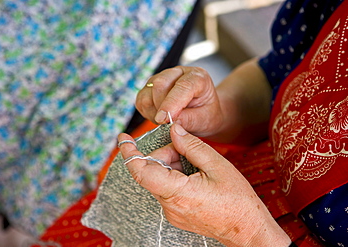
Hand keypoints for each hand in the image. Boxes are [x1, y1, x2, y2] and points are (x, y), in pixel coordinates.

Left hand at [118, 124, 290, 246]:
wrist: (246, 229)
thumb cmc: (237, 200)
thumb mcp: (217, 166)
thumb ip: (191, 146)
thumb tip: (174, 130)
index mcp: (178, 192)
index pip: (142, 171)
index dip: (129, 153)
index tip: (124, 138)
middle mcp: (169, 206)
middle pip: (153, 171)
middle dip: (165, 154)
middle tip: (185, 147)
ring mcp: (171, 212)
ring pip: (160, 180)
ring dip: (172, 165)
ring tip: (195, 164)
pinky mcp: (176, 214)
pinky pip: (167, 189)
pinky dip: (175, 176)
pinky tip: (194, 174)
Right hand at [136, 66, 225, 137]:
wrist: (203, 114)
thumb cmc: (206, 115)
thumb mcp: (205, 120)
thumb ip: (189, 120)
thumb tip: (170, 122)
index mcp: (198, 77)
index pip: (182, 86)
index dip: (171, 103)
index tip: (164, 120)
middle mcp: (179, 73)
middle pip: (160, 84)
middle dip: (160, 107)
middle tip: (167, 124)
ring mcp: (162, 78)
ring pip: (148, 91)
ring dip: (153, 111)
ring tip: (166, 121)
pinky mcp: (150, 87)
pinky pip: (141, 99)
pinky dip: (147, 111)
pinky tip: (158, 117)